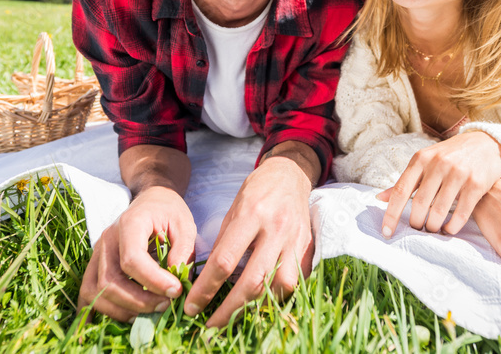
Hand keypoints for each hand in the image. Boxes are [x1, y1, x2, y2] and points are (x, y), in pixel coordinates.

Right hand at [78, 185, 196, 321]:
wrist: (151, 200)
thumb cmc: (168, 211)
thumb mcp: (185, 224)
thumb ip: (183, 250)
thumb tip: (175, 281)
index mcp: (129, 224)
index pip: (131, 260)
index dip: (153, 281)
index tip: (176, 291)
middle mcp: (107, 239)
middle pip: (110, 281)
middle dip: (139, 301)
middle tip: (166, 305)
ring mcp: (97, 254)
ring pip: (95, 292)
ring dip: (122, 310)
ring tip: (151, 312)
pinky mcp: (95, 265)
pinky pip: (87, 293)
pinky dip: (98, 311)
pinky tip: (118, 319)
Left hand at [183, 156, 314, 326]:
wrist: (290, 174)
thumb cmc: (256, 191)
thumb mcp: (232, 209)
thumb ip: (224, 242)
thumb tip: (208, 278)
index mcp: (251, 215)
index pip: (224, 260)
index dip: (206, 288)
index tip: (192, 305)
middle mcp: (275, 229)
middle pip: (253, 280)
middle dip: (229, 309)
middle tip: (210, 325)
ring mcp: (295, 240)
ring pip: (280, 285)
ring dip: (258, 305)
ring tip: (239, 314)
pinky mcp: (308, 247)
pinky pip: (296, 280)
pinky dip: (279, 294)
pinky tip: (264, 299)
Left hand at [378, 130, 500, 237]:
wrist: (485, 143)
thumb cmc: (449, 156)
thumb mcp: (424, 162)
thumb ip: (405, 181)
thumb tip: (379, 199)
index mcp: (420, 159)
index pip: (400, 191)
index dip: (391, 214)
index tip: (386, 232)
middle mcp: (438, 164)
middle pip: (419, 204)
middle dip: (415, 222)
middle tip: (417, 229)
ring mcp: (458, 173)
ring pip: (439, 211)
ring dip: (433, 226)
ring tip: (432, 229)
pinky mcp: (476, 183)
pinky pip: (461, 213)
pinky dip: (453, 226)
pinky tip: (449, 229)